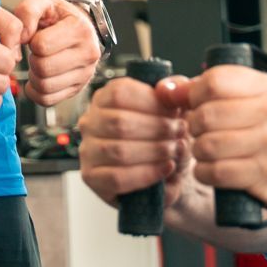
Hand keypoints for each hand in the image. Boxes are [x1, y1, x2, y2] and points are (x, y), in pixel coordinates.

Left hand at [14, 0, 102, 104]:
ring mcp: (86, 74)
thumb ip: (26, 12)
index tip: (36, 36)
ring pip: (45, 87)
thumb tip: (20, 38)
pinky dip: (35, 91)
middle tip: (35, 52)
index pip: (41, 45)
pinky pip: (47, 100)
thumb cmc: (56, 13)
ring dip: (33, 76)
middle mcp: (89, 53)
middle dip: (32, 60)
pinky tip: (38, 76)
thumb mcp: (40, 0)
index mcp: (80, 29)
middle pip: (43, 69)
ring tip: (38, 62)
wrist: (75, 24)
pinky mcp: (78, 89)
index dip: (31, 41)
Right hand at [78, 75, 192, 208]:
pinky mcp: (92, 178)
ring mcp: (87, 151)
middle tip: (179, 133)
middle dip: (156, 128)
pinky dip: (147, 173)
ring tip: (174, 150)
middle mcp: (90, 122)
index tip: (175, 111)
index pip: (119, 93)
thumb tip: (166, 88)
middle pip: (119, 122)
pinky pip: (117, 177)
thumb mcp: (173, 109)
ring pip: (118, 151)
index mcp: (105, 98)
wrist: (167, 175)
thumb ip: (174, 91)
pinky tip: (166, 168)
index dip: (151, 102)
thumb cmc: (165, 136)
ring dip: (154, 151)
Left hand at [178, 65, 266, 208]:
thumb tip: (165, 89)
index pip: (214, 81)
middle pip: (206, 114)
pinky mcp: (266, 174)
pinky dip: (204, 173)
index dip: (194, 95)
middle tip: (201, 133)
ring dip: (198, 152)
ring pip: (207, 145)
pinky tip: (211, 170)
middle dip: (193, 127)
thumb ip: (204, 90)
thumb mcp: (248, 102)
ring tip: (207, 152)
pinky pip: (215, 172)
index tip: (195, 105)